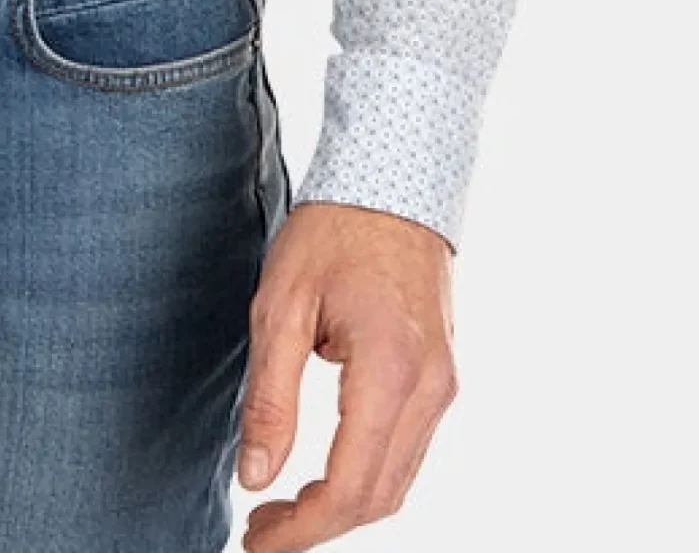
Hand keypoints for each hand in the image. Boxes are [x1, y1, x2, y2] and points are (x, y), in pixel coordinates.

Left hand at [234, 198, 457, 548]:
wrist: (393, 181)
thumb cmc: (333, 231)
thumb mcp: (281, 306)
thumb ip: (271, 398)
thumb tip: (254, 478)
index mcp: (392, 373)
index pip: (351, 488)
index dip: (302, 530)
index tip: (256, 541)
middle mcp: (431, 390)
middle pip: (380, 498)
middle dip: (318, 527)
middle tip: (259, 531)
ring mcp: (443, 386)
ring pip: (397, 481)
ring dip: (342, 507)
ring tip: (280, 507)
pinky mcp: (441, 378)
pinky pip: (407, 451)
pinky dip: (365, 476)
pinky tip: (321, 472)